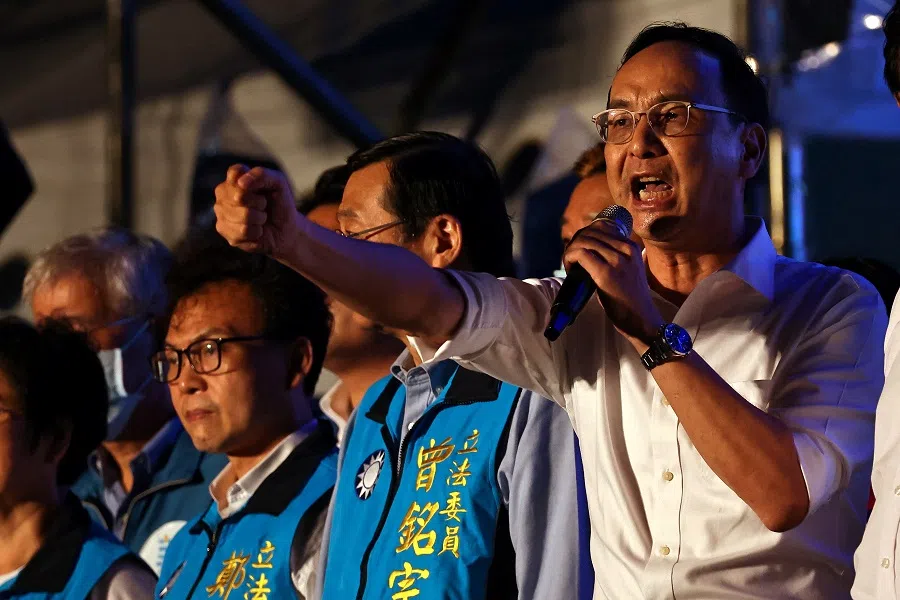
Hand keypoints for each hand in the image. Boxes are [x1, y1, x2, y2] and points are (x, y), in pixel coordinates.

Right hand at [214, 165, 301, 260]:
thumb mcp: (278, 183)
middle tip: (263, 206)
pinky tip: (256, 231)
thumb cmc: (280, 204)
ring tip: (260, 219)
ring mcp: (221, 212)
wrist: (285, 230)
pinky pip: (243, 230)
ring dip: (259, 218)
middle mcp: (223, 193)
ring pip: (243, 215)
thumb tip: (241, 183)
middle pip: (240, 196)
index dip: (252, 182)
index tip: (263, 189)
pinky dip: (257, 232)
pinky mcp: (224, 230)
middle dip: (260, 203)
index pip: (235, 172)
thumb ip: (261, 175)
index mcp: (235, 178)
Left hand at [563, 219, 662, 348]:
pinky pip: (581, 253)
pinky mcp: (606, 273)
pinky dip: (569, 258)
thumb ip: (614, 258)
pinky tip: (570, 270)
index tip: (579, 251)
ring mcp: (617, 260)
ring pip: (584, 241)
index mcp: (632, 247)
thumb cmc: (630, 300)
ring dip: (571, 251)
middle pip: (591, 232)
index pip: (602, 227)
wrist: (643, 321)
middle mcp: (627, 249)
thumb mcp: (627, 271)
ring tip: (571, 266)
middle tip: (571, 259)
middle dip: (575, 243)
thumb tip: (587, 251)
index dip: (584, 236)